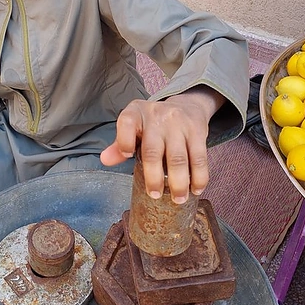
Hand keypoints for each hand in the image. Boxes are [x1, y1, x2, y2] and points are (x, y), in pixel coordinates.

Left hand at [100, 86, 225, 203]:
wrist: (186, 105)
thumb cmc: (153, 123)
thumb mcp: (134, 127)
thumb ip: (119, 144)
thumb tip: (105, 160)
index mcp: (136, 113)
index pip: (126, 123)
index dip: (124, 140)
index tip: (128, 155)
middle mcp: (156, 116)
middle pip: (153, 151)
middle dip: (154, 178)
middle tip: (154, 195)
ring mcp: (178, 123)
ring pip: (178, 158)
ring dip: (179, 183)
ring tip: (178, 199)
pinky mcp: (197, 131)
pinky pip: (199, 157)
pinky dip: (199, 176)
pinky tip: (196, 189)